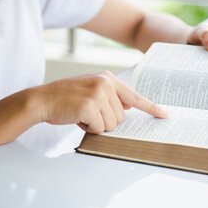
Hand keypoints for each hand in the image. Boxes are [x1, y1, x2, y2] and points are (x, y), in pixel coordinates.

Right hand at [36, 71, 167, 133]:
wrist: (42, 99)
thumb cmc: (66, 97)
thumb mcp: (91, 90)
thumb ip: (111, 96)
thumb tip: (130, 107)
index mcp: (108, 78)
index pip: (134, 96)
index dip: (151, 107)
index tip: (165, 115)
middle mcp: (105, 83)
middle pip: (121, 117)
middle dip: (105, 120)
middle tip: (88, 112)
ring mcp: (98, 94)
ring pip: (112, 124)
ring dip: (97, 125)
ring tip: (82, 114)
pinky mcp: (90, 106)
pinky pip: (100, 129)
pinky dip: (89, 129)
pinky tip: (77, 118)